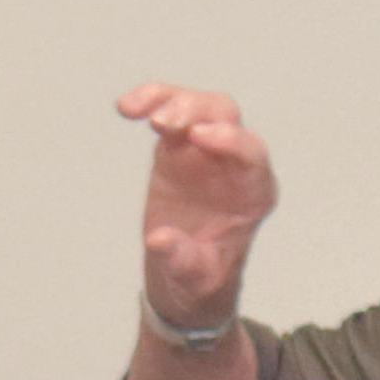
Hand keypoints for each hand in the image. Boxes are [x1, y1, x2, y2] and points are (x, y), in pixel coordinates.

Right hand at [115, 84, 277, 331]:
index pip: (252, 154)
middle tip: (164, 123)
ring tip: (136, 110)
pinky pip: (168, 113)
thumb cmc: (200, 278)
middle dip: (197, 112)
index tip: (198, 138)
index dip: (230, 141)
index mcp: (252, 194)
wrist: (183, 275)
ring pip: (197, 107)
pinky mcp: (178, 148)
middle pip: (226, 118)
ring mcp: (205, 152)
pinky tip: (127, 107)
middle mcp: (233, 165)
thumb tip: (159, 240)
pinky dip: (150, 103)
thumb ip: (182, 260)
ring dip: (171, 100)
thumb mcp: (194, 279)